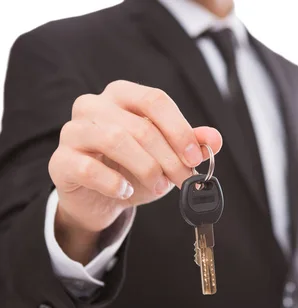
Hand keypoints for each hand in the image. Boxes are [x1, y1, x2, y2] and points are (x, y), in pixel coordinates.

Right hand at [48, 80, 221, 261]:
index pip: (155, 100)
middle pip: (140, 125)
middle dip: (169, 157)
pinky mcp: (61, 161)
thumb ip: (190, 144)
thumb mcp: (167, 156)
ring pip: (114, 139)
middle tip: (184, 180)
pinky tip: (126, 192)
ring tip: (159, 186)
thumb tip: (213, 139)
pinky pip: (88, 167)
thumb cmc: (134, 169)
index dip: (180, 129)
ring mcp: (73, 131)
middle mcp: (94, 105)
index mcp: (123, 95)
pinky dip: (114, 183)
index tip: (196, 157)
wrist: (100, 199)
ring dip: (146, 167)